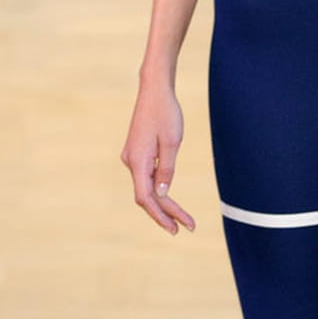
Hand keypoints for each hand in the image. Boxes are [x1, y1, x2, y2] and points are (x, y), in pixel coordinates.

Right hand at [121, 77, 195, 235]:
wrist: (154, 90)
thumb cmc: (166, 113)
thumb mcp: (171, 142)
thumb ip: (167, 170)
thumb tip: (163, 195)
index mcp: (137, 160)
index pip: (146, 198)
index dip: (161, 215)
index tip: (176, 228)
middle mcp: (131, 162)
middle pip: (147, 196)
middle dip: (167, 213)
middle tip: (186, 228)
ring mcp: (133, 158)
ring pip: (147, 188)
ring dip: (164, 204)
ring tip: (182, 219)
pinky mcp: (137, 154)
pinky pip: (147, 178)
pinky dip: (159, 191)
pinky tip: (170, 201)